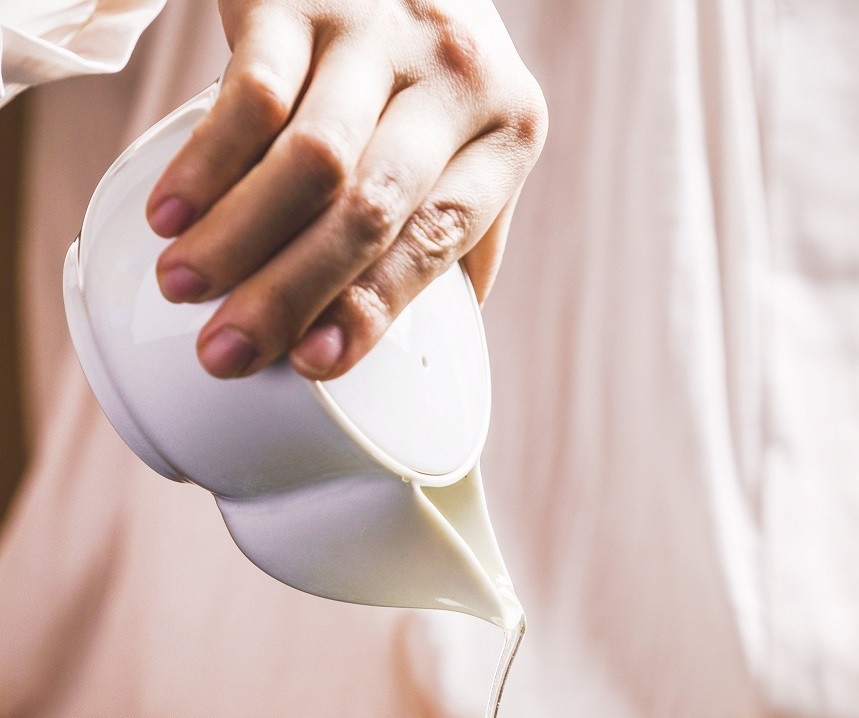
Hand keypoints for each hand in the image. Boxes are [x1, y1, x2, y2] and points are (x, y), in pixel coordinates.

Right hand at [145, 0, 545, 379]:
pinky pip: (251, 92)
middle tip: (229, 350)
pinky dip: (207, 162)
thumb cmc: (429, 64)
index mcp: (509, 131)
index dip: (372, 308)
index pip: (440, 238)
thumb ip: (461, 225)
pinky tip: (171, 212)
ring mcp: (378, 32)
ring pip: (308, 159)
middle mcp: (457, 78)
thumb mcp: (474, 132)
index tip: (314, 365)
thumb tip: (419, 343)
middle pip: (370, 209)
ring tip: (185, 290)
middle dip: (292, 291)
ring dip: (238, 236)